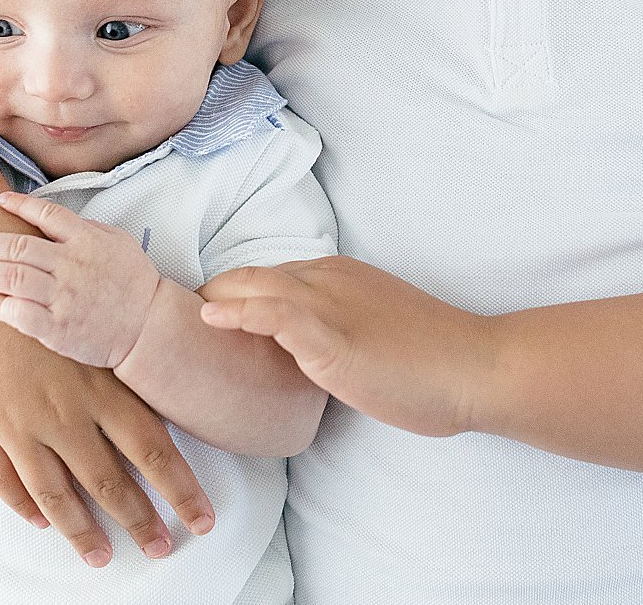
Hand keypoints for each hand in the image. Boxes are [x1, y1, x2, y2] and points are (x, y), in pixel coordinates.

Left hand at [0, 191, 162, 369]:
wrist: (148, 327)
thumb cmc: (135, 283)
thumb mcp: (120, 242)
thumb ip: (88, 228)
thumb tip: (57, 219)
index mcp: (85, 240)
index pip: (46, 214)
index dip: (19, 204)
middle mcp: (70, 265)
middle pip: (17, 247)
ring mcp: (62, 298)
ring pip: (12, 278)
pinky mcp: (57, 329)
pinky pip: (20, 315)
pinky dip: (0, 306)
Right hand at [0, 305, 215, 568]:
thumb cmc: (49, 308)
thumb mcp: (96, 344)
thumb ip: (125, 387)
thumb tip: (165, 428)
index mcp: (100, 389)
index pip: (153, 450)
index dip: (180, 490)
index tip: (202, 521)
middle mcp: (65, 413)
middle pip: (109, 482)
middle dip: (139, 522)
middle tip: (160, 548)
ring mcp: (21, 423)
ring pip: (56, 495)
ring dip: (82, 532)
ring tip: (101, 556)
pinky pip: (5, 479)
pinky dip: (24, 507)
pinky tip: (42, 522)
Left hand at [198, 255, 497, 438]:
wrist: (475, 367)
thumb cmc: (435, 361)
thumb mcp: (374, 335)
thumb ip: (335, 337)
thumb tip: (306, 361)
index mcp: (338, 277)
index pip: (268, 278)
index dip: (231, 297)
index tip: (198, 320)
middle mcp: (328, 278)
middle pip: (250, 276)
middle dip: (208, 296)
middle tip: (167, 325)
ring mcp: (329, 303)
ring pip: (254, 287)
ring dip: (210, 302)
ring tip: (168, 325)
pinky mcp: (332, 335)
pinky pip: (274, 313)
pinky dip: (238, 312)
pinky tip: (209, 320)